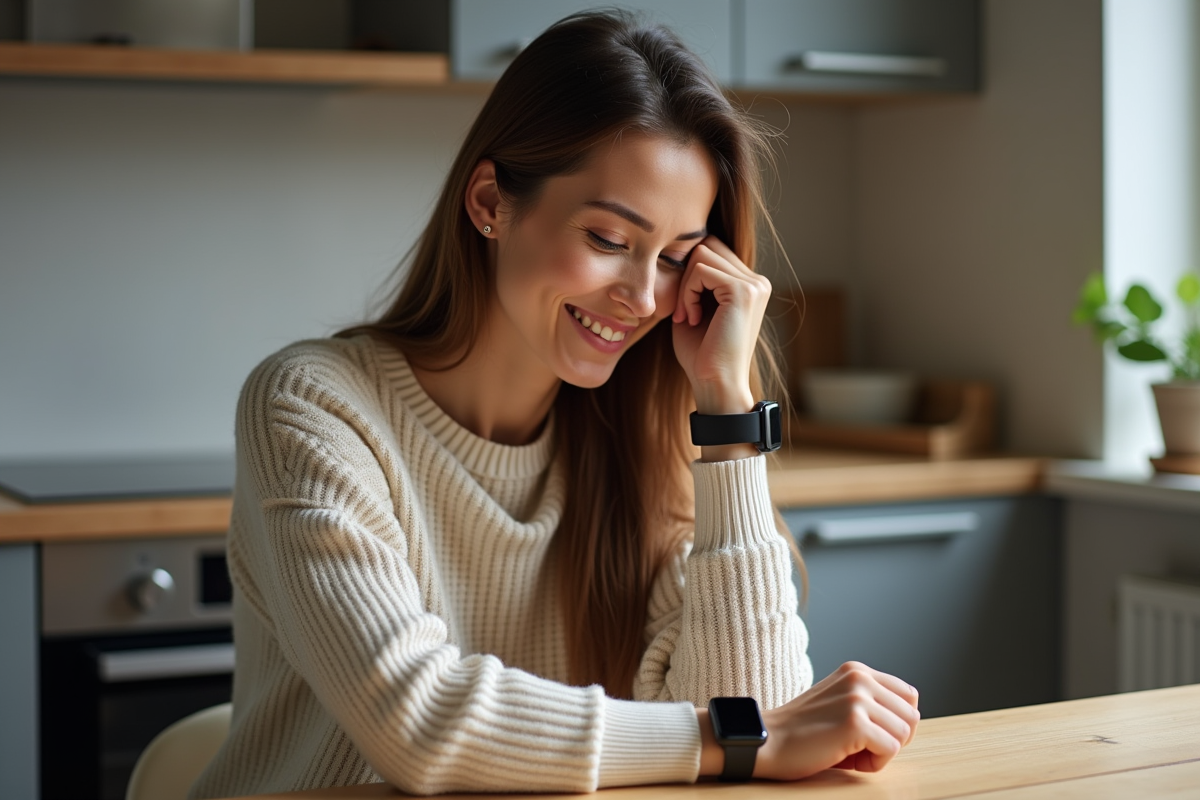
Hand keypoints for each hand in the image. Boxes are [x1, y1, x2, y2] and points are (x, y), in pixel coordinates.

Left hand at [671, 236, 770, 415]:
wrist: (715, 384)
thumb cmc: (702, 354)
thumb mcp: (697, 309)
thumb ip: (696, 281)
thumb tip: (680, 251)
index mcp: (750, 285)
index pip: (712, 250)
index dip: (690, 274)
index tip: (685, 308)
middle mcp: (757, 281)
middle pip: (707, 245)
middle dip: (686, 274)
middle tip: (683, 310)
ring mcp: (753, 285)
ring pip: (702, 253)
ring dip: (685, 286)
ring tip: (688, 315)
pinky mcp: (742, 292)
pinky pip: (700, 271)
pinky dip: (687, 294)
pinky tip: (692, 319)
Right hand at [754, 662, 919, 779]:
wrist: (768, 741)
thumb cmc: (803, 732)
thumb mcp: (841, 703)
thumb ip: (872, 704)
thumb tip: (909, 722)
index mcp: (857, 671)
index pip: (908, 696)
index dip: (897, 722)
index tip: (872, 734)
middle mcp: (860, 678)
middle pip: (911, 716)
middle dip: (893, 739)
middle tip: (861, 747)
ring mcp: (857, 698)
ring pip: (904, 733)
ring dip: (883, 752)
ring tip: (852, 752)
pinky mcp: (855, 722)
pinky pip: (891, 749)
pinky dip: (874, 763)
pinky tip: (848, 758)